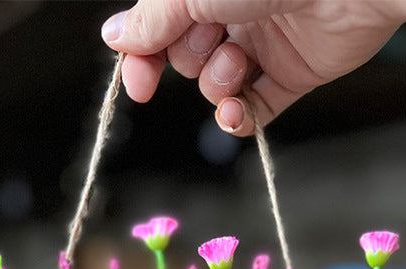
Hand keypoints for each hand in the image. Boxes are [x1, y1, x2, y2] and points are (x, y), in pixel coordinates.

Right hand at [101, 0, 405, 134]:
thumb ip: (153, 21)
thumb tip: (112, 37)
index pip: (158, 30)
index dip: (143, 59)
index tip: (139, 85)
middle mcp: (232, 12)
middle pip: (185, 60)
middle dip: (190, 58)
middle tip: (210, 39)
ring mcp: (263, 45)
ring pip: (217, 87)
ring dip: (219, 84)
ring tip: (238, 63)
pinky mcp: (293, 75)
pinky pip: (256, 112)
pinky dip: (241, 119)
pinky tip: (237, 114)